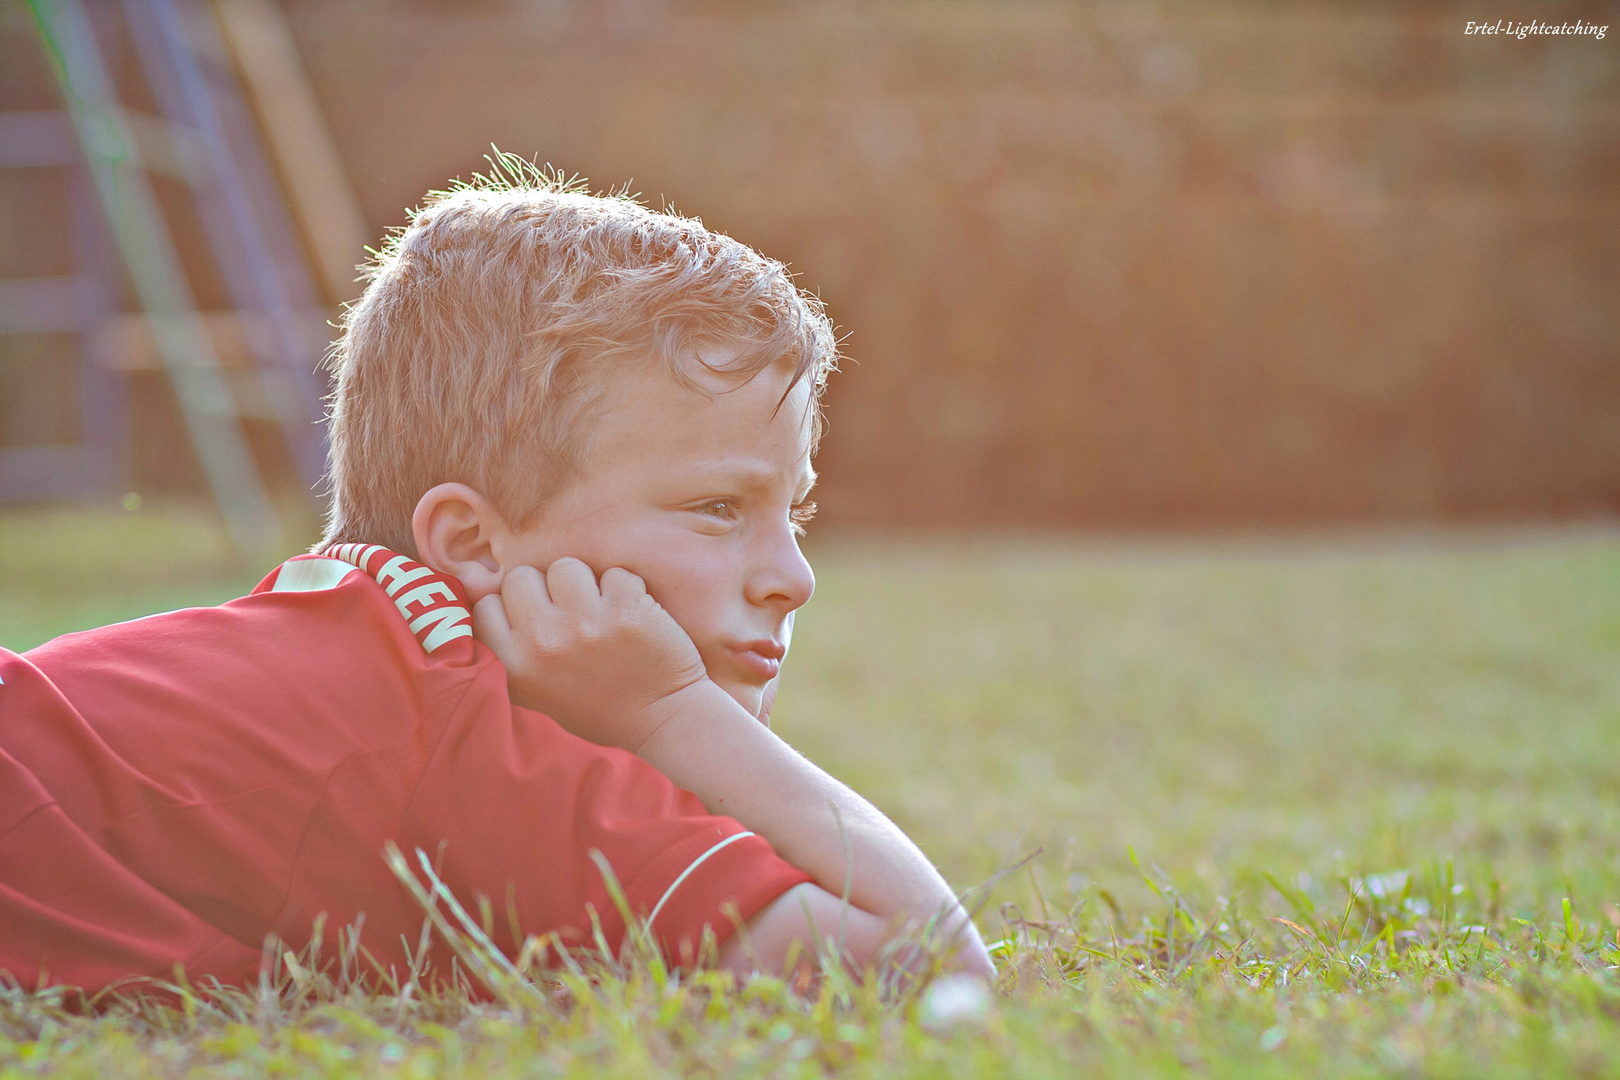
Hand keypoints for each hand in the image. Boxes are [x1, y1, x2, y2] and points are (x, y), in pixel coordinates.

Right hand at [472, 557, 709, 750]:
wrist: (661, 725)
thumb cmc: (591, 704)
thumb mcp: (531, 684)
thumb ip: (500, 637)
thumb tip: (469, 575)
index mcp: (511, 664)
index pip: (487, 603)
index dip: (515, 610)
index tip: (539, 631)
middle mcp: (542, 642)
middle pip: (523, 576)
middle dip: (546, 593)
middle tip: (572, 625)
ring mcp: (586, 625)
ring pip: (567, 566)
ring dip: (586, 587)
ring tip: (602, 621)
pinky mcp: (628, 611)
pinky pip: (615, 573)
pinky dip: (628, 592)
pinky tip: (633, 623)